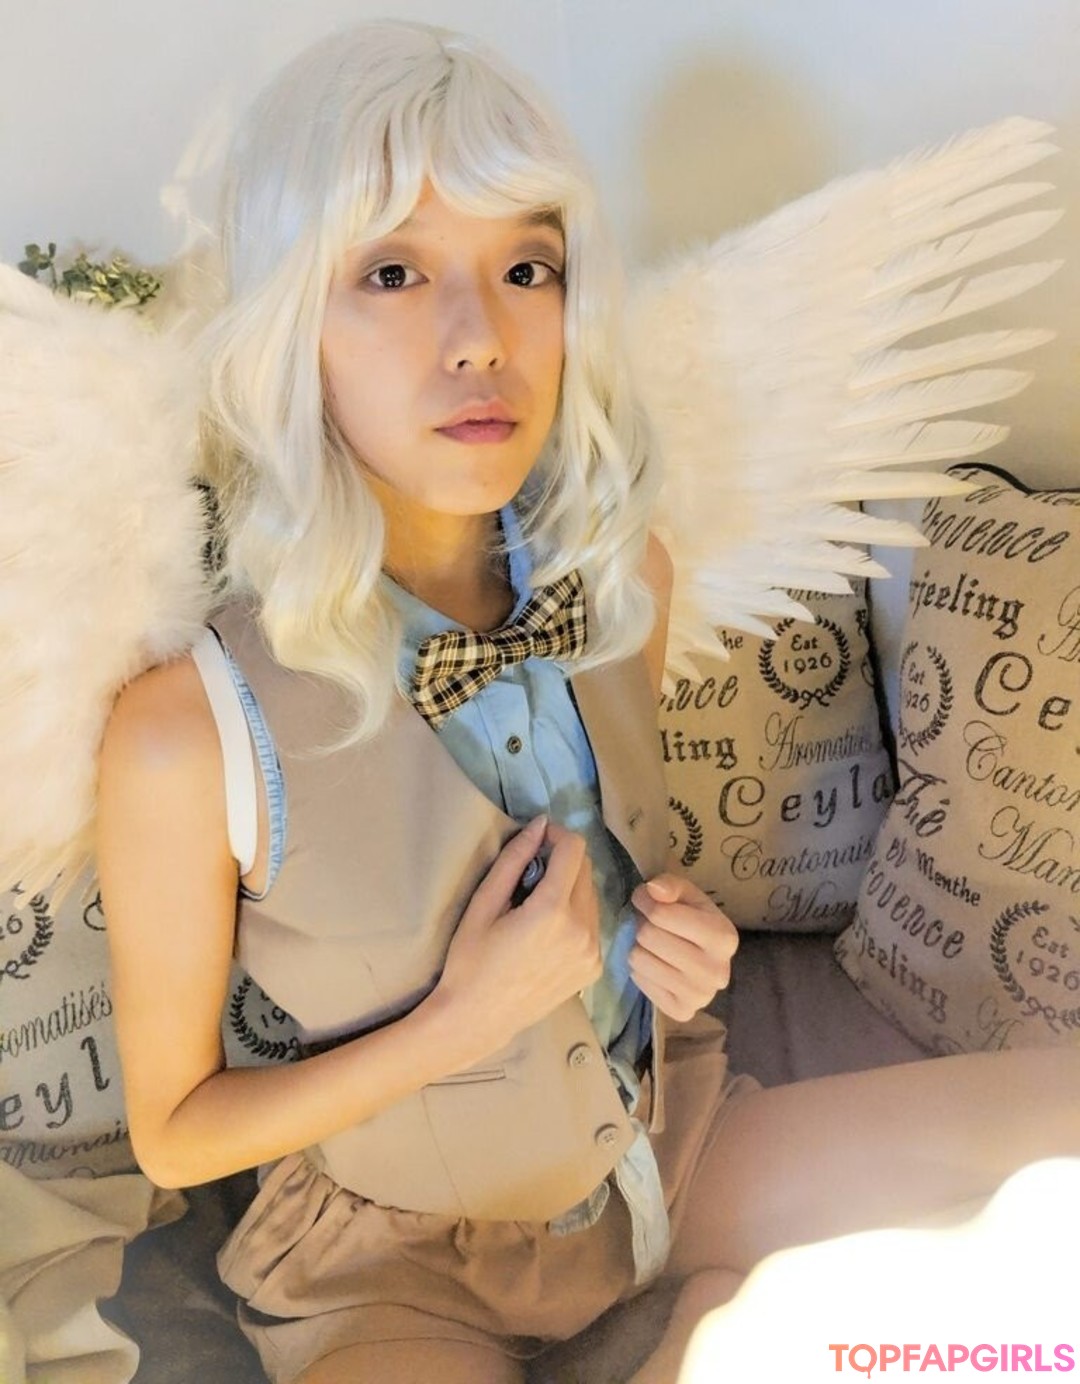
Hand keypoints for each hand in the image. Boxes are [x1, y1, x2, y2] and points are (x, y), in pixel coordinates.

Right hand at [433, 816, 600, 1059]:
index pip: (574, 849)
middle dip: (562, 861)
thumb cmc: (470, 960)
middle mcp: (582, 930)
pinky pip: (593, 923)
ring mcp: (592, 952)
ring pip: (591, 895)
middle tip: (530, 875)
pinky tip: (549, 931)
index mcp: (552, 911)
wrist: (477, 1019)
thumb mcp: (483, 904)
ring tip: (537, 906)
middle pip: (585, 869)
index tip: (537, 841)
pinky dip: (576, 915)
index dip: (556, 835)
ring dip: (570, 887)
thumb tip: (539, 824)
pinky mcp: (594, 968)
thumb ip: (513, 860)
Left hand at [629, 873, 737, 1020]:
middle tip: (650, 924)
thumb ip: (672, 885)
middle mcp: (716, 971)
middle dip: (643, 925)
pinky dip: (642, 970)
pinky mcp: (681, 1012)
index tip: (645, 898)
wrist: (708, 962)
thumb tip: (653, 890)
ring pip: (640, 960)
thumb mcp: (689, 896)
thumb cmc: (697, 922)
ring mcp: (700, 996)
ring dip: (640, 947)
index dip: (644, 901)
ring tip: (653, 945)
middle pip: (649, 937)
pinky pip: (639, 981)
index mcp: (723, 938)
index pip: (661, 915)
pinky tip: (657, 965)